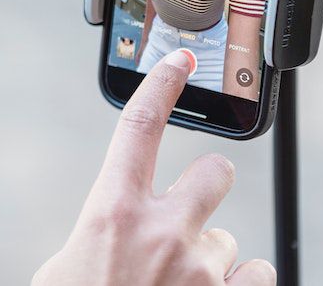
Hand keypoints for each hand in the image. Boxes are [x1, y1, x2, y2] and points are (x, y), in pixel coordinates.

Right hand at [32, 49, 275, 284]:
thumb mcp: (65, 269)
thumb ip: (98, 235)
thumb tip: (116, 226)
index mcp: (111, 210)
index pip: (139, 125)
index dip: (162, 82)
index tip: (181, 58)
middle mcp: (162, 230)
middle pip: (216, 172)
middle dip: (208, 187)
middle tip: (191, 215)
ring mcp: (201, 270)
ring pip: (230, 241)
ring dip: (212, 263)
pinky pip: (257, 278)